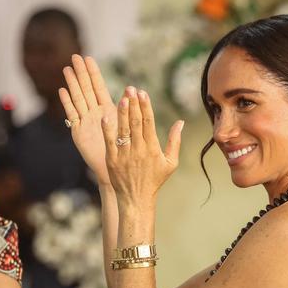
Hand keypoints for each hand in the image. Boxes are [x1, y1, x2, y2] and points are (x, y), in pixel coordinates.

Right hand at [59, 55, 116, 185]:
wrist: (116, 168)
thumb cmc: (125, 149)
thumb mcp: (128, 125)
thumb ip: (128, 108)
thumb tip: (134, 89)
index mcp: (108, 110)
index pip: (99, 87)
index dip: (94, 73)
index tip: (88, 58)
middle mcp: (95, 113)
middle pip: (86, 89)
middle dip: (81, 73)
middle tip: (75, 56)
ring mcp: (86, 121)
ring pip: (78, 99)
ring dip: (72, 84)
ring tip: (67, 69)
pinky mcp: (78, 132)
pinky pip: (73, 114)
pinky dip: (67, 103)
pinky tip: (62, 90)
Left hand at [101, 86, 182, 210]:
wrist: (136, 199)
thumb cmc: (155, 180)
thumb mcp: (170, 163)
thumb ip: (175, 141)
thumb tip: (181, 122)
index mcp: (153, 149)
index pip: (149, 123)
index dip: (146, 106)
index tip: (143, 93)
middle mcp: (139, 150)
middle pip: (136, 123)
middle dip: (133, 104)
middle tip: (130, 88)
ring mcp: (125, 155)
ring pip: (123, 129)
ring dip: (122, 113)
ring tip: (122, 97)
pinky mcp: (112, 160)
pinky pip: (110, 142)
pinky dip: (108, 129)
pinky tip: (106, 116)